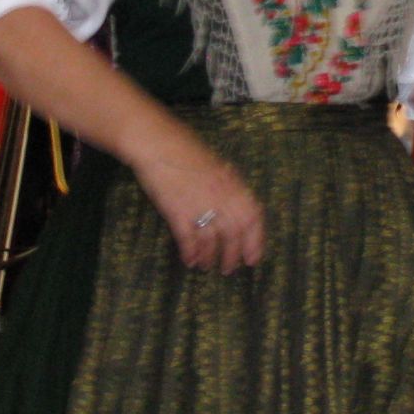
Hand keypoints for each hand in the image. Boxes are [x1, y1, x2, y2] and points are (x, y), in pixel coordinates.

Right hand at [134, 143, 264, 274]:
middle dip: (232, 256)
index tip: (253, 259)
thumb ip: (228, 186)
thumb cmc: (185, 149)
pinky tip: (190, 260)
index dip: (255, 241)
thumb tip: (236, 206)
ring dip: (210, 257)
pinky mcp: (178, 212)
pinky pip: (188, 239)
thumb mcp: (217, 165)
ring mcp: (200, 205)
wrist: (157, 143)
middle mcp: (221, 197)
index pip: (253, 219)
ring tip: (207, 266)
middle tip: (228, 269)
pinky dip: (190, 252)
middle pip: (233, 234)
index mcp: (233, 184)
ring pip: (211, 240)